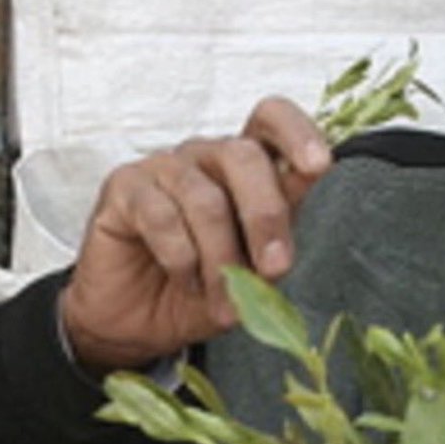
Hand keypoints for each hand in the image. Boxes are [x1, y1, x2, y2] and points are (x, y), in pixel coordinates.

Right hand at [60, 97, 331, 371]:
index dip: (298, 133)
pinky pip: (161, 216)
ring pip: (206, 198)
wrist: (140, 322)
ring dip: (220, 260)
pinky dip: (181, 258)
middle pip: (244, 155)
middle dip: (266, 216)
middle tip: (275, 269)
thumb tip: (300, 208)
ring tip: (224, 305)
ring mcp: (164, 167)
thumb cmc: (202, 289)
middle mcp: (208, 157)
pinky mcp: (124, 187)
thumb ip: (278, 237)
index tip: (319, 166)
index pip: (272, 120)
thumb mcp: (252, 272)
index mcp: (248, 167)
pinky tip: (185, 281)